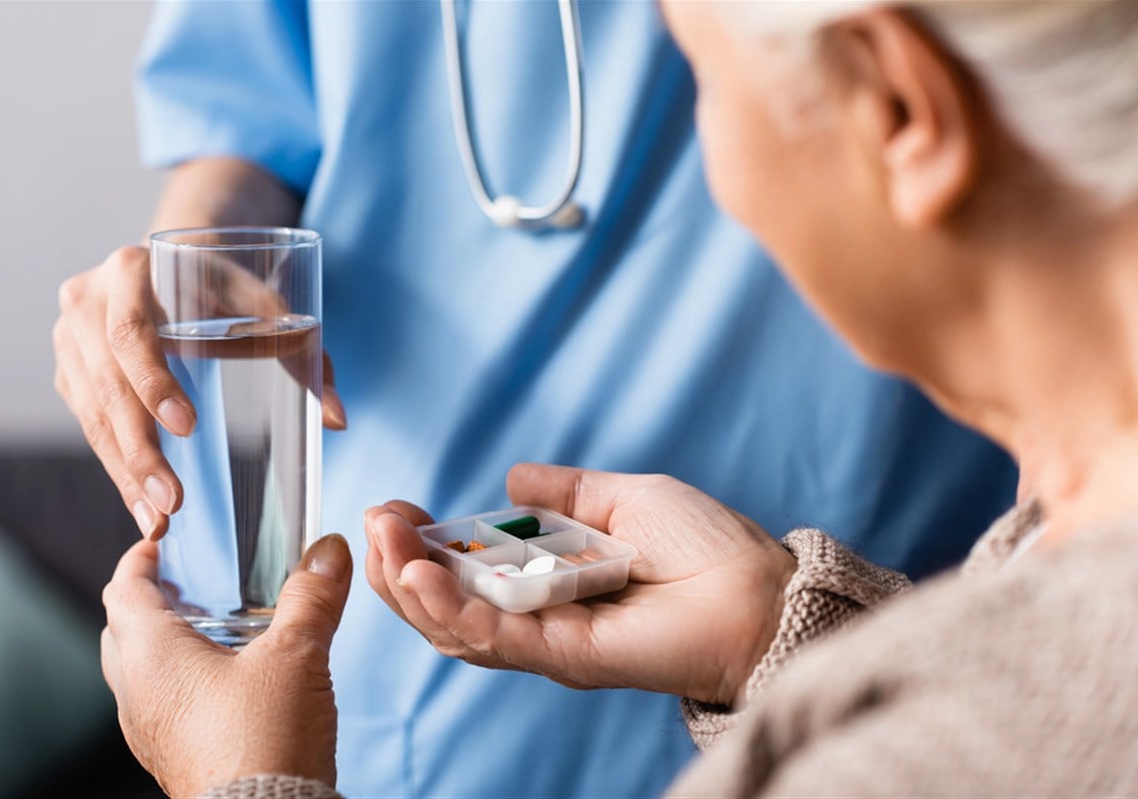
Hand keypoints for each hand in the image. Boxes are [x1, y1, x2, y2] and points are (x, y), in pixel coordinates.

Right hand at [54, 245, 347, 539]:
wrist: (170, 267)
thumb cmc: (221, 287)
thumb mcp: (259, 302)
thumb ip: (301, 350)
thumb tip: (338, 418)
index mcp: (130, 270)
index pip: (131, 332)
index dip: (154, 381)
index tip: (187, 427)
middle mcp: (87, 302)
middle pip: (107, 384)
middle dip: (141, 449)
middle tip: (173, 500)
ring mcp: (71, 341)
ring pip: (94, 415)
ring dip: (127, 472)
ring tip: (160, 518)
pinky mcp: (70, 374)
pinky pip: (90, 427)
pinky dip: (118, 469)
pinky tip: (141, 506)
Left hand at [100, 533, 351, 797]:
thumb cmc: (266, 740)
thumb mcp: (297, 655)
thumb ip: (311, 597)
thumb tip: (330, 550)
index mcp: (150, 656)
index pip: (122, 589)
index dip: (141, 557)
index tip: (163, 538)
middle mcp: (137, 693)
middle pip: (123, 629)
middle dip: (152, 599)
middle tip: (191, 579)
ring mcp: (151, 732)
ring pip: (142, 671)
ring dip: (168, 643)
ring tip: (217, 627)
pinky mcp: (175, 758)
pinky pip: (165, 706)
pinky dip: (185, 681)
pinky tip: (230, 681)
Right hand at [365, 464, 796, 705]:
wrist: (761, 590)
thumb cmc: (707, 545)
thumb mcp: (625, 498)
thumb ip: (566, 493)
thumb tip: (512, 478)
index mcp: (550, 581)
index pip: (466, 573)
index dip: (424, 545)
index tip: (397, 509)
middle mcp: (540, 618)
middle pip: (447, 606)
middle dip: (399, 564)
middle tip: (376, 521)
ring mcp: (550, 642)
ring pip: (457, 627)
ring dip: (411, 585)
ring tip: (383, 541)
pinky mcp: (567, 658)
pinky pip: (496, 639)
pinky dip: (454, 609)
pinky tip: (423, 575)